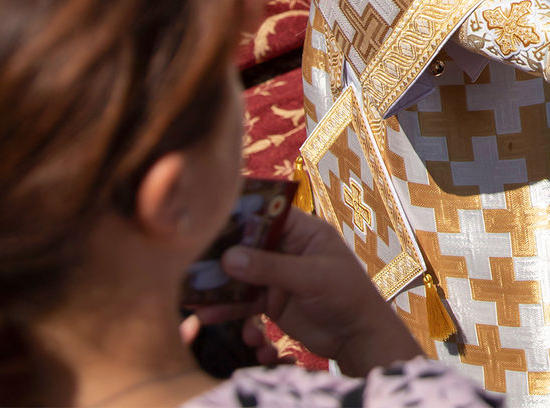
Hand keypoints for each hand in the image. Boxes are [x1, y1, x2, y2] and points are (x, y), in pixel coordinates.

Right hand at [189, 209, 418, 372]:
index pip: (267, 214)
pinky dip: (232, 313)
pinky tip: (221, 322)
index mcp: (303, 231)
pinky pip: (244, 304)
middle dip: (220, 260)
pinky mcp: (271, 302)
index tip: (208, 224)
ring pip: (240, 278)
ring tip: (198, 307)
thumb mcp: (312, 277)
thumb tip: (228, 258)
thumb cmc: (346, 295)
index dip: (240, 217)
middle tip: (191, 270)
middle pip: (246, 247)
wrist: (358, 336)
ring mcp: (277, 276)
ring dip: (220, 292)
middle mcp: (287, 249)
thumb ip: (271, 268)